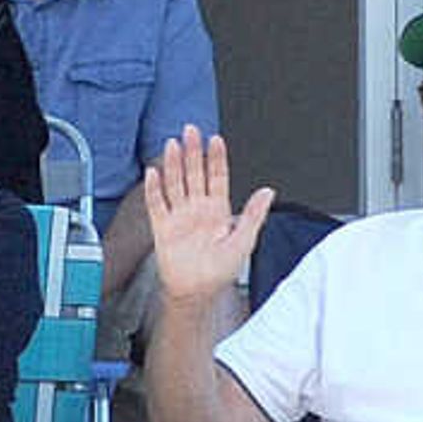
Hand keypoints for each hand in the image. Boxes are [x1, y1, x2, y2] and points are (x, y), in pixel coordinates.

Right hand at [141, 125, 273, 304]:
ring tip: (173, 144)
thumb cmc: (221, 270)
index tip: (215, 139)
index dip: (216, 158)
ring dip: (173, 164)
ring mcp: (179, 216)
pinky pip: (157, 205)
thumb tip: (268, 190)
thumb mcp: (244, 242)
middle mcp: (197, 208)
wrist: (197, 291)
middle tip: (191, 130)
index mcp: (218, 210)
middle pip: (194, 173)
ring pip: (175, 183)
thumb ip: (254, 215)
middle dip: (192, 152)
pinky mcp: (162, 228)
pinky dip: (154, 189)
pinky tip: (153, 173)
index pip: (217, 177)